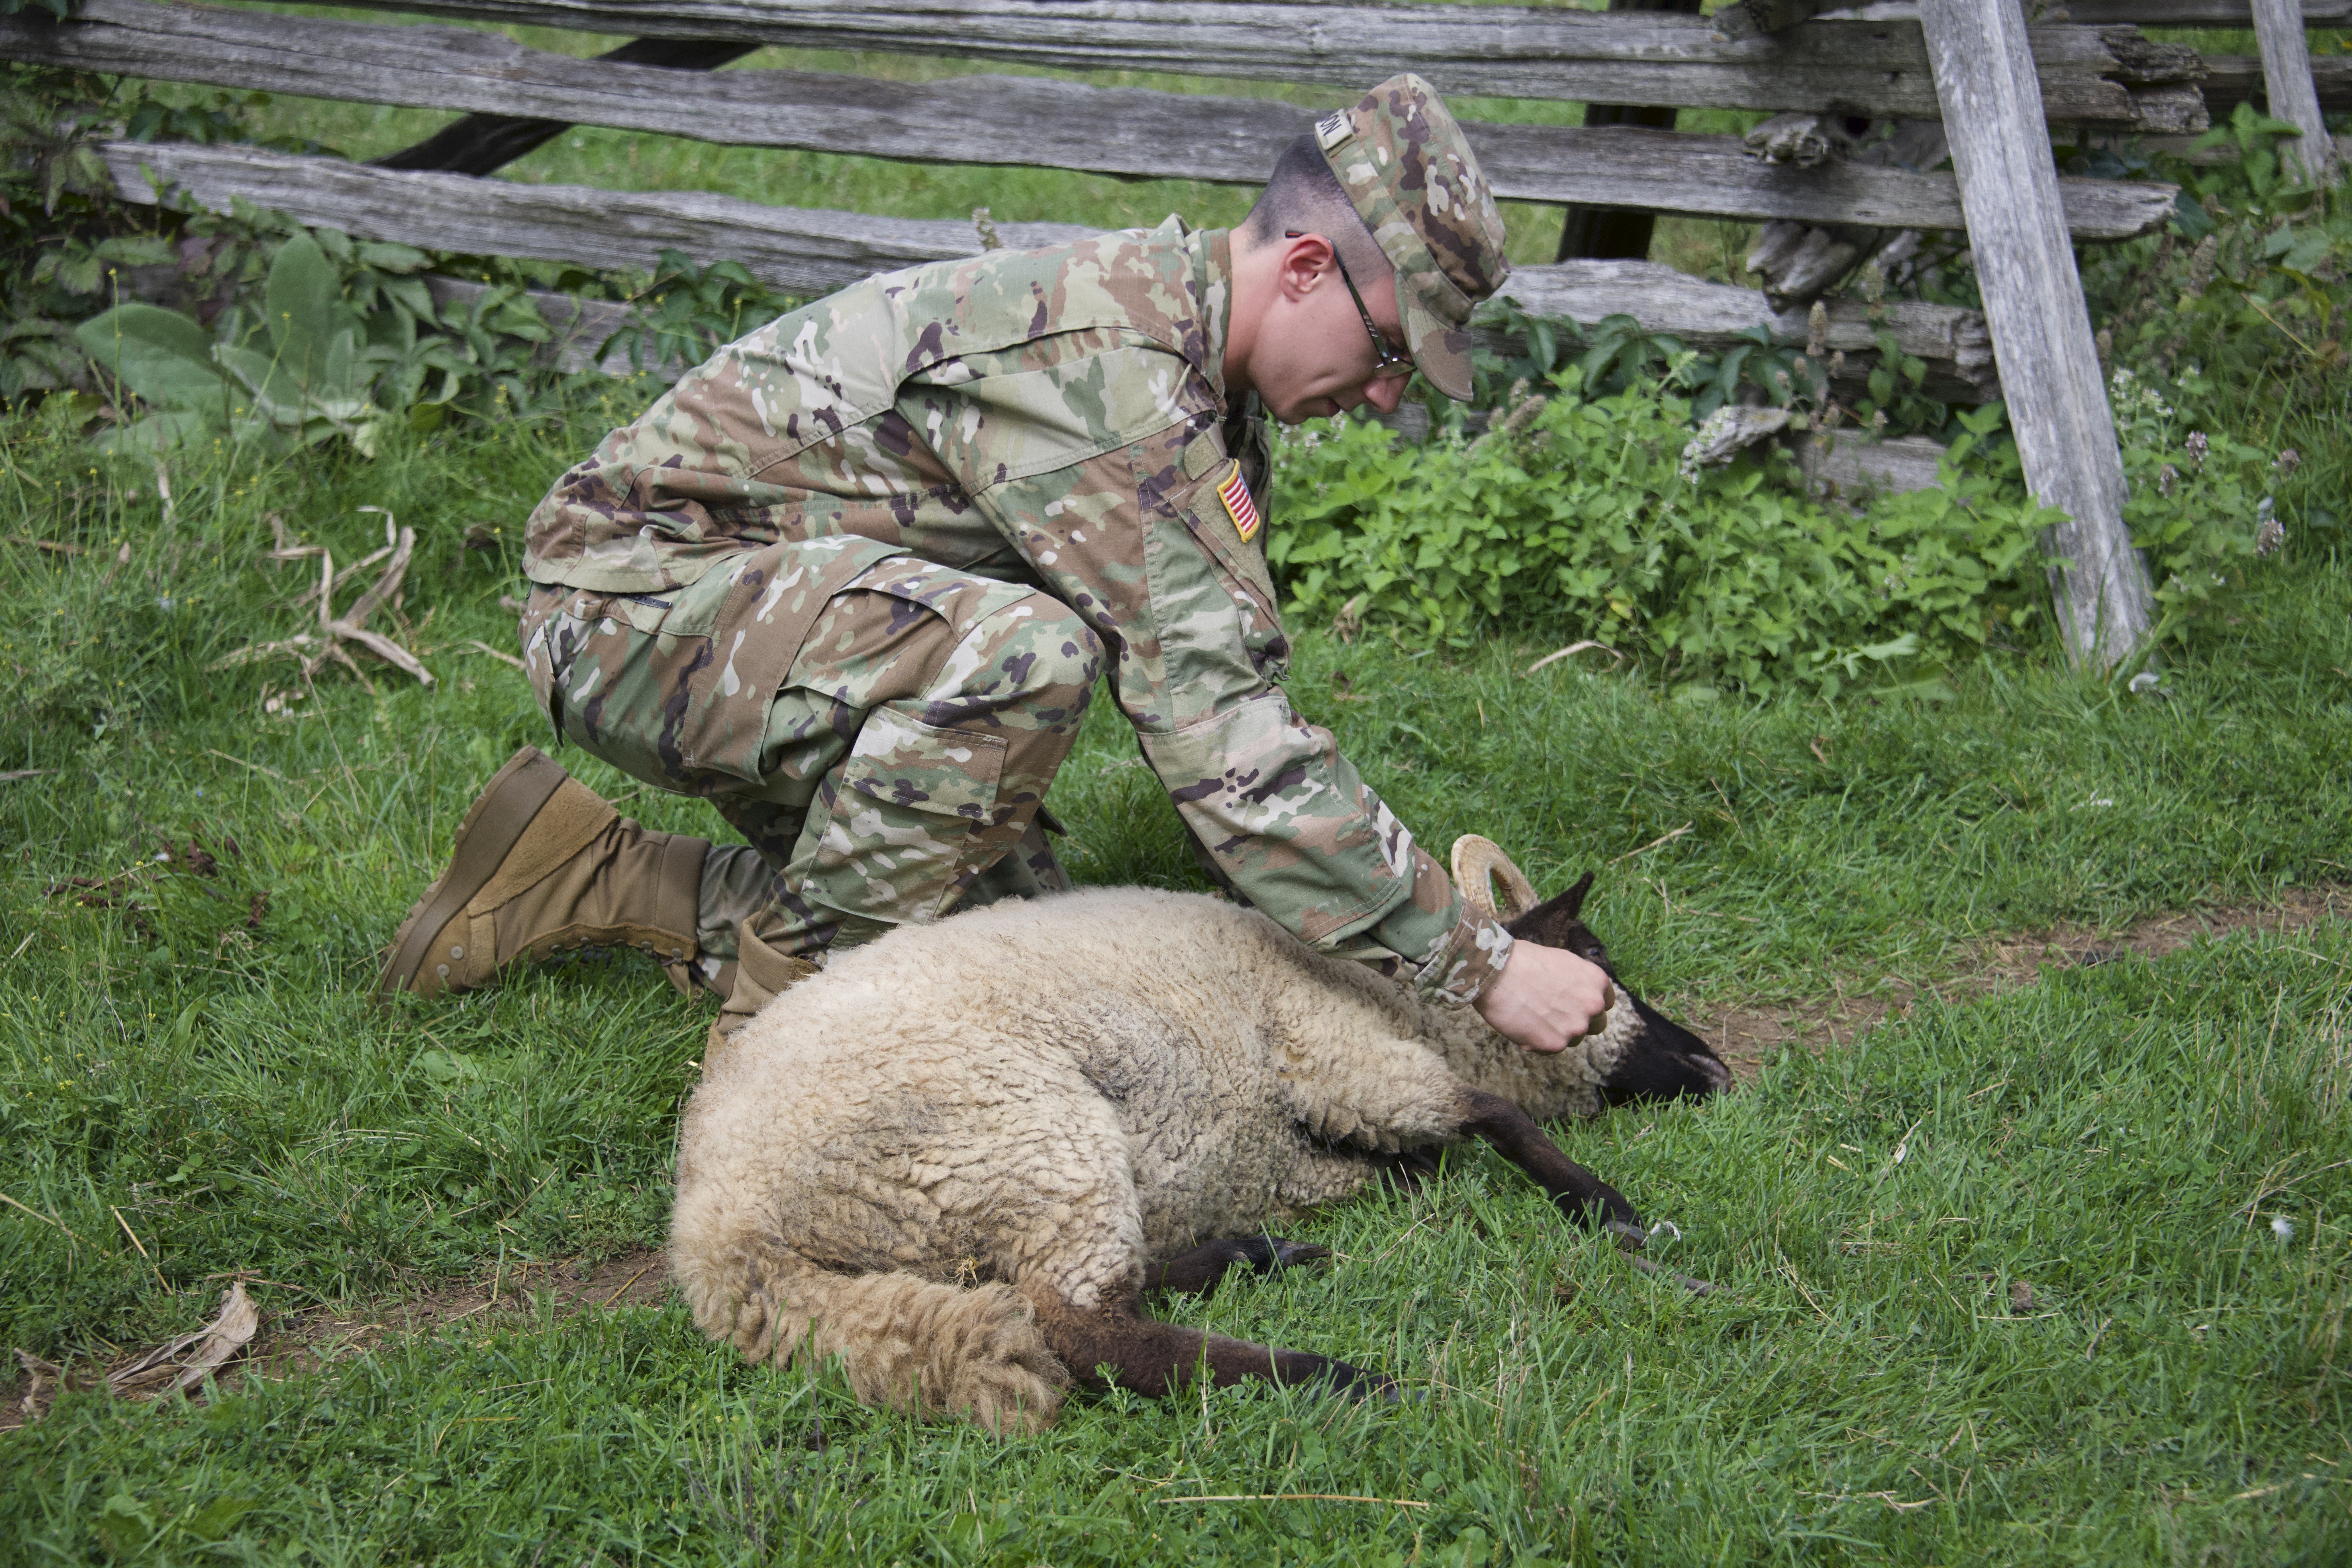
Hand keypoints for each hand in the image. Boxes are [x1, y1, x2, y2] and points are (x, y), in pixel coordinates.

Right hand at [1472, 941, 1614, 1054]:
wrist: (1497, 972)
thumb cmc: (1524, 961)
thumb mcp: (1563, 960)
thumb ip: (1579, 981)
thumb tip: (1580, 992)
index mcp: (1597, 982)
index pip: (1606, 1003)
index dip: (1589, 1004)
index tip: (1574, 1003)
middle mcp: (1592, 1006)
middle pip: (1595, 1025)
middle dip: (1578, 1020)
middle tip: (1554, 1012)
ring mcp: (1574, 1028)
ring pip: (1572, 1038)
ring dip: (1558, 1031)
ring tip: (1533, 1015)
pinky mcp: (1553, 1044)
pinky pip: (1550, 1048)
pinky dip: (1538, 1040)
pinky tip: (1524, 1023)